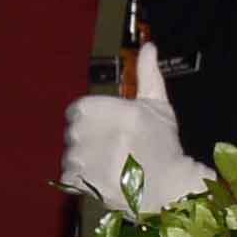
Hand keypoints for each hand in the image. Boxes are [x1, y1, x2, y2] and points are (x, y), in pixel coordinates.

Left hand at [62, 69, 208, 215]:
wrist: (169, 189)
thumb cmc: (164, 146)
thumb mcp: (158, 107)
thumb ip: (148, 75)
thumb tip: (148, 47)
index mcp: (113, 111)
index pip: (79, 110)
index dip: (91, 119)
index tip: (106, 128)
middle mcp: (98, 133)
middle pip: (73, 131)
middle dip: (87, 139)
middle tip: (110, 148)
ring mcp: (90, 160)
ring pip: (70, 154)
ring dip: (83, 159)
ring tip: (108, 164)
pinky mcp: (85, 184)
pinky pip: (68, 175)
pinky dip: (80, 179)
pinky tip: (101, 177)